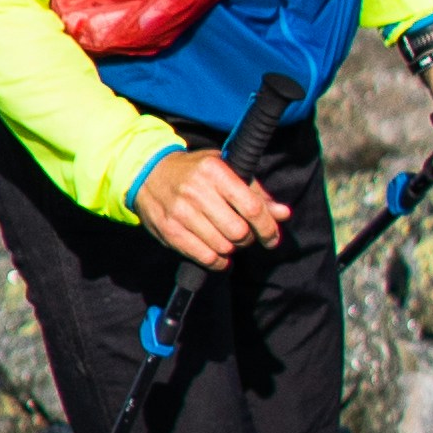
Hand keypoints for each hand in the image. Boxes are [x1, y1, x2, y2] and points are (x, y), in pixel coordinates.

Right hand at [136, 144, 290, 267]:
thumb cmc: (195, 172)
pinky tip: (220, 256)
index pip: (251, 207)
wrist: (148, 174)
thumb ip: (256, 193)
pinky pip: (205, 257)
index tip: (272, 238)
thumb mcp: (226, 170)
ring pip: (223, 247)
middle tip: (244, 236)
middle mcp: (197, 191)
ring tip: (228, 241)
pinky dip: (218, 262)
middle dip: (247, 239)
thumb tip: (283, 214)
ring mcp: (181, 213)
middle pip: (238, 231)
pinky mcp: (170, 231)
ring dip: (232, 250)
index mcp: (215, 171)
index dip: (267, 227)